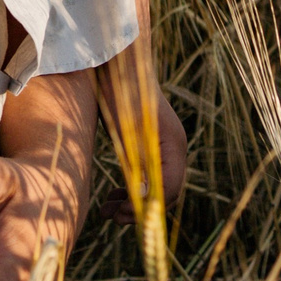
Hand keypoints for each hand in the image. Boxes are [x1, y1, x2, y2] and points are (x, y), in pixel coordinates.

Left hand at [96, 85, 189, 219]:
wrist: (115, 63)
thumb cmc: (120, 93)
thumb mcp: (127, 131)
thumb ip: (139, 164)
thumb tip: (144, 200)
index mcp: (173, 146)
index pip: (169, 190)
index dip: (146, 208)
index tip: (120, 214)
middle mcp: (173, 149)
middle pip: (164, 193)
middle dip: (139, 210)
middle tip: (112, 218)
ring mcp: (162, 146)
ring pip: (153, 187)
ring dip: (132, 202)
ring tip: (107, 212)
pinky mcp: (147, 144)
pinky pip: (145, 176)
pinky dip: (131, 188)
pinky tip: (112, 195)